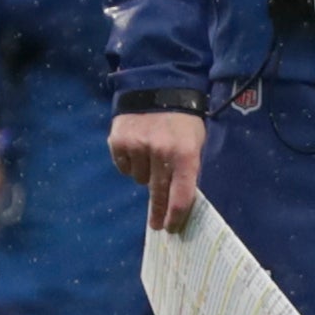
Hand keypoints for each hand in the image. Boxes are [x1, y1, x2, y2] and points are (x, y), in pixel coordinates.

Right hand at [109, 109, 207, 232]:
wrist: (158, 86)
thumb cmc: (183, 120)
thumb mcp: (196, 141)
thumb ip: (188, 169)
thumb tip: (179, 201)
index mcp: (185, 154)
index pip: (181, 195)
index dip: (176, 216)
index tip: (171, 228)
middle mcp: (160, 152)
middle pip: (158, 193)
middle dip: (158, 211)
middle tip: (157, 224)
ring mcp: (137, 146)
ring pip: (139, 179)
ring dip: (145, 174)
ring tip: (152, 156)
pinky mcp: (119, 141)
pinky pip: (124, 166)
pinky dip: (130, 163)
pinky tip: (137, 149)